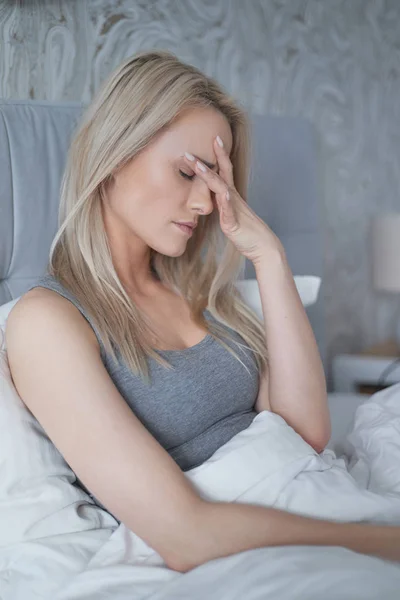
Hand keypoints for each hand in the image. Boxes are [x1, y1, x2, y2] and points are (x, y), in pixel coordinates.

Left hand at [183, 137, 283, 264]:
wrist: (263, 246)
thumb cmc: (247, 231)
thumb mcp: (230, 214)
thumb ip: (222, 204)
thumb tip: (213, 196)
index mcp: (231, 196)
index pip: (224, 171)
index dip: (219, 155)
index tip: (214, 138)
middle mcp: (232, 199)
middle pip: (221, 174)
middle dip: (208, 160)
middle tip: (191, 149)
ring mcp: (234, 210)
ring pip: (221, 189)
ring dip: (209, 176)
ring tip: (198, 166)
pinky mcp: (233, 224)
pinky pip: (229, 212)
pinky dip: (225, 202)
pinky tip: (223, 194)